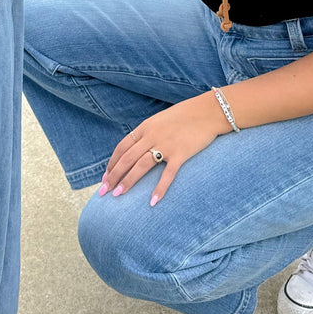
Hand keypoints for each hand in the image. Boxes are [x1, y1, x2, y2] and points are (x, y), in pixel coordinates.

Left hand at [99, 95, 224, 205]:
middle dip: (114, 176)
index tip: (105, 177)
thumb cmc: (185, 116)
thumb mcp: (160, 120)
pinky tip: (153, 201)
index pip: (122, 147)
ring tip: (118, 195)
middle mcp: (152, 136)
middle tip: (104, 192)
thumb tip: (137, 149)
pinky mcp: (180, 154)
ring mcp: (166, 145)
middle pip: (127, 158)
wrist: (208, 112)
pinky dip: (159, 189)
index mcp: (145, 127)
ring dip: (128, 182)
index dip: (112, 163)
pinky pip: (167, 174)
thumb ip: (148, 133)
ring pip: (141, 166)